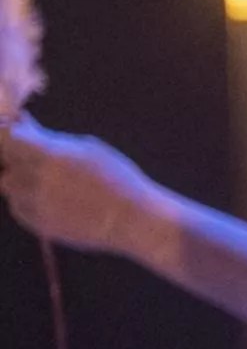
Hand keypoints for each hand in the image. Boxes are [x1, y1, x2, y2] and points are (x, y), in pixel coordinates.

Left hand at [1, 121, 163, 258]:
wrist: (133, 220)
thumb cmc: (117, 178)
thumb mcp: (88, 149)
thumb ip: (50, 138)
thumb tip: (23, 123)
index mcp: (49, 157)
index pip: (6, 138)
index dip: (8, 134)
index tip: (17, 132)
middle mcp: (35, 181)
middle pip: (5, 164)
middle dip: (15, 158)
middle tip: (36, 157)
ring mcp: (34, 205)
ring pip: (9, 186)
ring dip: (21, 179)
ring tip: (49, 181)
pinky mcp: (37, 225)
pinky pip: (18, 206)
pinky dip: (28, 200)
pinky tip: (54, 199)